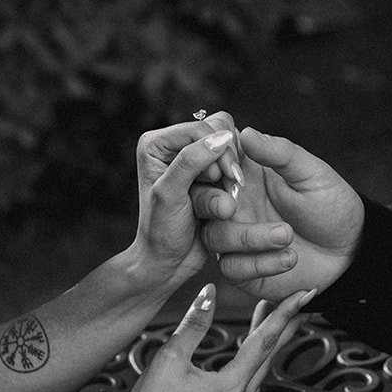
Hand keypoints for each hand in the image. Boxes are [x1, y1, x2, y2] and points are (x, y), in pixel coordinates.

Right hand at [113, 282, 315, 391]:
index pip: (265, 341)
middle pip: (269, 355)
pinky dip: (254, 360)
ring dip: (267, 341)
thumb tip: (210, 292)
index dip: (285, 313)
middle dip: (285, 324)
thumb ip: (194, 323)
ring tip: (271, 314)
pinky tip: (250, 347)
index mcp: (230, 388)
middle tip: (301, 299)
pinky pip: (250, 383)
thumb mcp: (170, 357)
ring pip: (261, 369)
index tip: (305, 294)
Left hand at [129, 111, 244, 279]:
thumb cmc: (160, 231)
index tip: (221, 178)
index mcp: (157, 144)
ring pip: (231, 153)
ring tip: (222, 206)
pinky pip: (234, 171)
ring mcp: (195, 163)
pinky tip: (223, 209)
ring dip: (231, 181)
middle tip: (228, 187)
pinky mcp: (210, 178)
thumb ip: (191, 162)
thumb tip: (221, 137)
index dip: (218, 150)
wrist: (167, 263)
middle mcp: (175, 148)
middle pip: (219, 133)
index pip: (200, 128)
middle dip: (227, 163)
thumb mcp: (170, 194)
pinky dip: (233, 190)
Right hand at [194, 126, 363, 300]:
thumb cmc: (332, 205)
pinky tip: (289, 258)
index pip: (210, 159)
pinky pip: (231, 268)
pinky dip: (260, 264)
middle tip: (234, 206)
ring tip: (288, 235)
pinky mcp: (242, 268)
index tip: (228, 169)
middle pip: (200, 199)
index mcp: (245, 173)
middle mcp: (234, 203)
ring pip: (214, 236)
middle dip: (214, 203)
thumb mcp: (311, 173)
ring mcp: (235, 236)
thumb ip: (280, 153)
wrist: (350, 251)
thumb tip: (245, 132)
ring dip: (249, 238)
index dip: (210, 161)